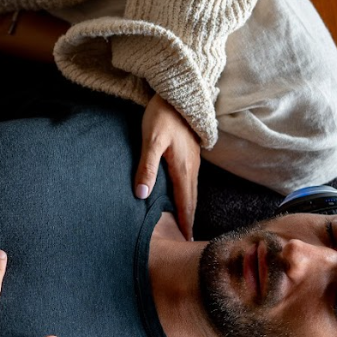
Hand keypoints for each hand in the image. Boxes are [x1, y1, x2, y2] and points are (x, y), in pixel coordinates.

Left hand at [134, 94, 200, 239]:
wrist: (177, 94)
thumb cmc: (161, 116)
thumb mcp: (151, 141)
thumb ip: (147, 168)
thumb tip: (142, 195)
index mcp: (183, 169)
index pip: (185, 203)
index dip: (185, 222)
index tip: (186, 241)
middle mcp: (192, 168)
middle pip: (191, 200)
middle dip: (189, 220)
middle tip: (188, 241)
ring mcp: (193, 161)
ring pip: (192, 190)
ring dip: (190, 208)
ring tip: (186, 224)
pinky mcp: (190, 154)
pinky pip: (190, 181)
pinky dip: (189, 194)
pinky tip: (183, 196)